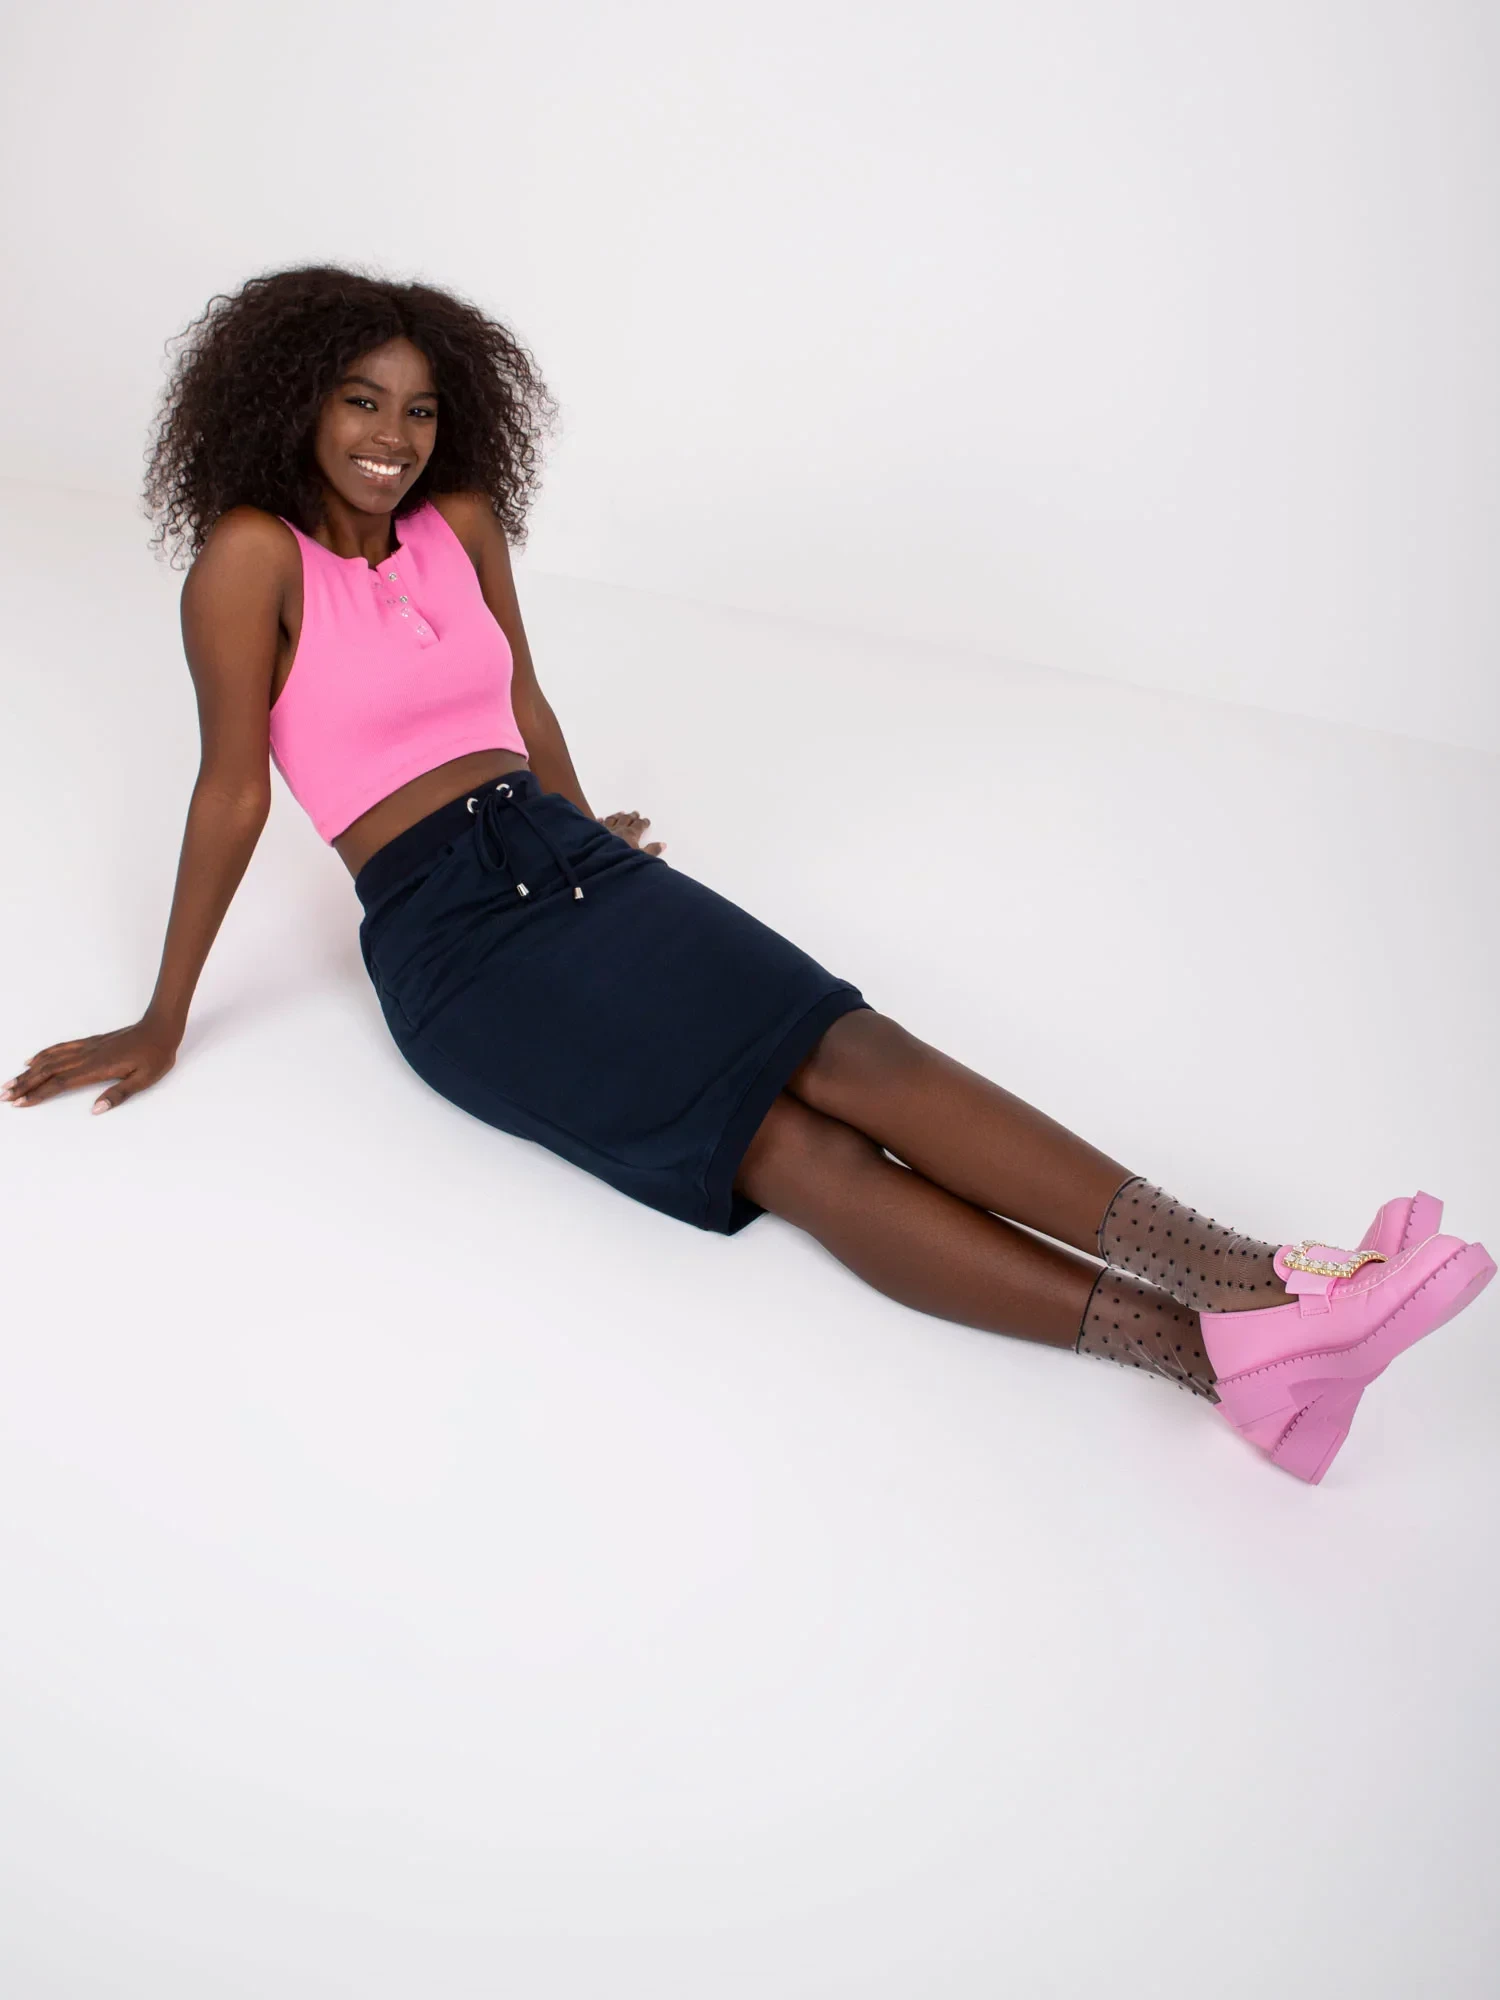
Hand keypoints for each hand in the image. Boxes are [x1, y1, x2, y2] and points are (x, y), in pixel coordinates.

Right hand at [3, 1019, 180, 1114]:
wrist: (160, 1028)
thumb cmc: (156, 1055)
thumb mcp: (144, 1079)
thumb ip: (119, 1094)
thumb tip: (96, 1109)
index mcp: (98, 1068)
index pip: (61, 1083)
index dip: (39, 1093)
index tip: (20, 1102)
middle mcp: (87, 1056)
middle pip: (48, 1071)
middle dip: (24, 1084)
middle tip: (4, 1095)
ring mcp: (87, 1047)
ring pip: (50, 1059)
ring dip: (29, 1071)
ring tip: (11, 1081)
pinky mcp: (90, 1043)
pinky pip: (61, 1048)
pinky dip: (43, 1055)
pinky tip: (32, 1061)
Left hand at [598, 809, 665, 857]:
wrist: (599, 863)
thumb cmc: (621, 861)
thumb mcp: (641, 858)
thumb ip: (652, 851)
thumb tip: (663, 844)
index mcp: (630, 834)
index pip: (639, 826)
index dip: (643, 823)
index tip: (646, 820)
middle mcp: (618, 829)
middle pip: (626, 819)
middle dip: (632, 816)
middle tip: (635, 813)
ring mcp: (604, 830)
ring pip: (612, 819)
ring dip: (618, 815)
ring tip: (621, 812)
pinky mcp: (593, 834)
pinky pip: (598, 824)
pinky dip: (601, 821)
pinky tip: (601, 819)